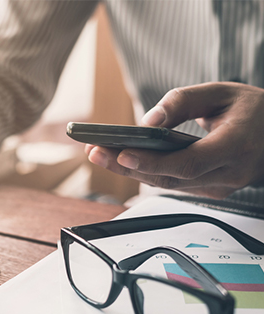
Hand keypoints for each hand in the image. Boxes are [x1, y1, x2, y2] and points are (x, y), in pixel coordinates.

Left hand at [86, 82, 263, 198]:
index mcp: (237, 146)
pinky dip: (147, 172)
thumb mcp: (220, 92)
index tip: (122, 152)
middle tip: (96, 152)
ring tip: (100, 154)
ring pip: (168, 185)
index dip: (152, 162)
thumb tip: (147, 122)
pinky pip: (174, 184)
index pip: (189, 163)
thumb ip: (182, 102)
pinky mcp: (211, 190)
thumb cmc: (252, 110)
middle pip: (170, 178)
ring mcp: (221, 187)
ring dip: (131, 171)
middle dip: (127, 166)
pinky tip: (122, 160)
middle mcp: (230, 173)